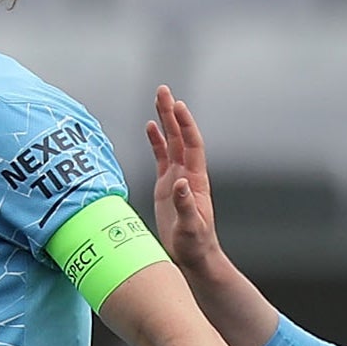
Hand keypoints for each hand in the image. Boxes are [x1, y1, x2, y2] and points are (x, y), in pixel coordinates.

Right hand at [144, 85, 222, 274]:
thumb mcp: (191, 227)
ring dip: (164, 121)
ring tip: (158, 99)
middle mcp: (187, 174)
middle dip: (171, 113)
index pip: (191, 145)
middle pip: (179, 137)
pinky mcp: (167, 186)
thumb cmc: (195, 244)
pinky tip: (150, 127)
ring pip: (170, 143)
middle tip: (162, 90)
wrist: (194, 255)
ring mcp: (177, 178)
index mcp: (195, 181)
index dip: (185, 125)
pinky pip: (161, 157)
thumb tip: (180, 183)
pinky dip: (156, 141)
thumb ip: (186, 205)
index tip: (177, 105)